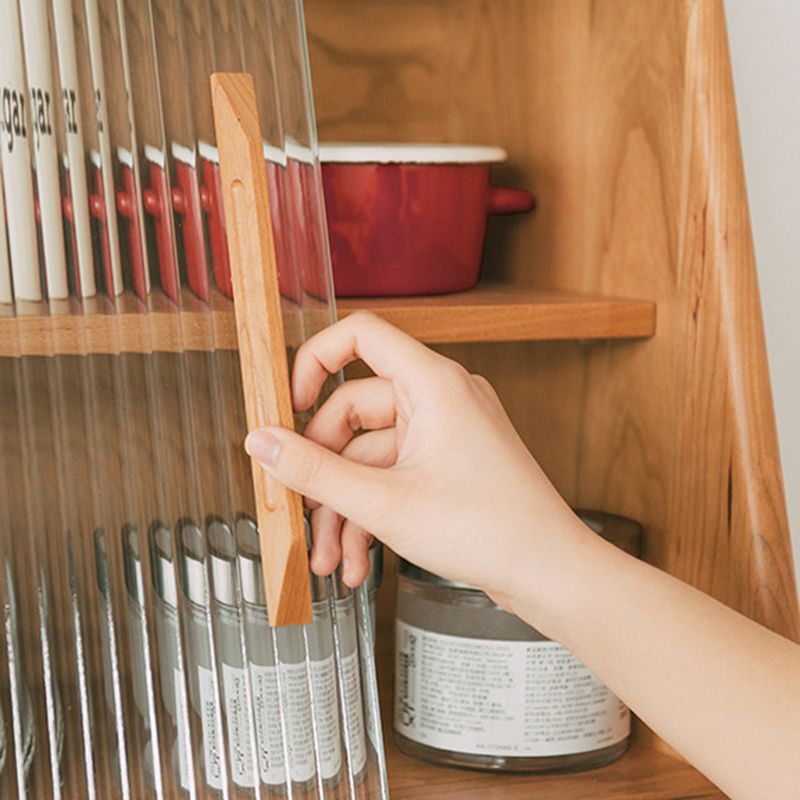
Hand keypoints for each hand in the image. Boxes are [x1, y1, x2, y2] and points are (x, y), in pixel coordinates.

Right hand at [245, 312, 589, 610]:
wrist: (549, 575)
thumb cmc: (490, 531)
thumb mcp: (384, 502)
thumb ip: (314, 471)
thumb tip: (261, 442)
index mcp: (433, 384)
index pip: (361, 335)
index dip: (315, 362)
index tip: (289, 407)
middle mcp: (441, 398)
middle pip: (354, 411)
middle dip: (324, 473)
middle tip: (303, 515)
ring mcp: (446, 432)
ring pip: (370, 455)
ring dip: (344, 507)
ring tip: (331, 559)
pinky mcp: (448, 463)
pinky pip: (394, 474)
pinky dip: (371, 513)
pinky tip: (358, 560)